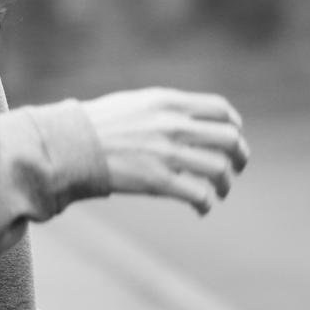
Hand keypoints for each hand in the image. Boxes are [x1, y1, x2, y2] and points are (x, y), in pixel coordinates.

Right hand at [81, 88, 249, 214]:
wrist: (70, 143)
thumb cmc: (98, 124)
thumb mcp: (136, 103)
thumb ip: (166, 108)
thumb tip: (191, 120)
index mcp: (169, 102)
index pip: (221, 110)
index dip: (234, 126)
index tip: (233, 138)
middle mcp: (173, 125)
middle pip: (229, 139)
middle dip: (239, 156)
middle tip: (236, 168)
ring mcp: (166, 153)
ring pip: (219, 168)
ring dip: (225, 183)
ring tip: (219, 192)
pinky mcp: (157, 180)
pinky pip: (198, 194)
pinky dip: (206, 202)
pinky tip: (201, 207)